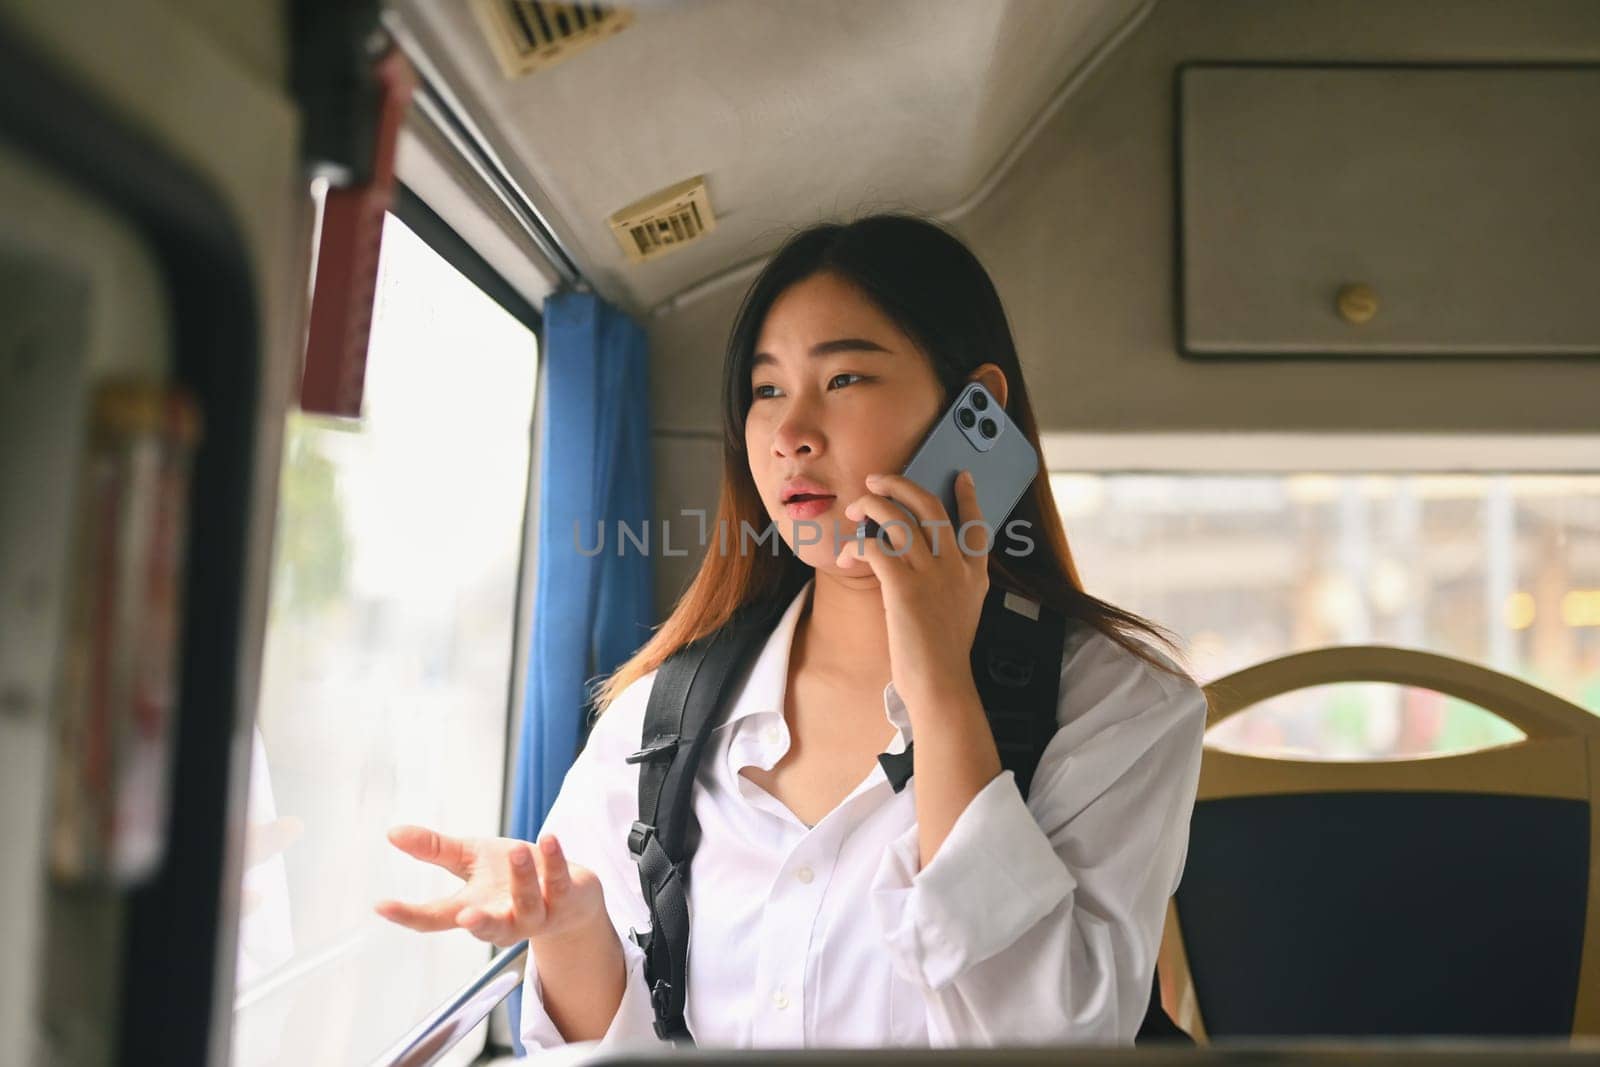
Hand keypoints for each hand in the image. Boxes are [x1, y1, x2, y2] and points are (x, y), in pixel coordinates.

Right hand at [375, 826, 606, 948]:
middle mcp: (503, 919)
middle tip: (465, 917)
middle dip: (479, 924)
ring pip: (527, 903)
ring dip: (521, 878)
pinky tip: (549, 840)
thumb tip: (393, 833)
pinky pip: (559, 882)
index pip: (435, 919)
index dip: (408, 915)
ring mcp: (537, 913)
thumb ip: (435, 850)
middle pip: (488, 929)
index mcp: (474, 909)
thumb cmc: (512, 876)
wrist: (569, 893)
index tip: (381, 906)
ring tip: (515, 850)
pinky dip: (554, 861)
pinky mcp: (565, 899)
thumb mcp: (471, 860)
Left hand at [836, 469, 989, 712]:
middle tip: (877, 480)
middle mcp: (956, 567)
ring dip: (872, 506)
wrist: (940, 684)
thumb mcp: (962, 612)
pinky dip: (857, 545)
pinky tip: (847, 555)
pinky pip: (876, 547)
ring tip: (856, 509)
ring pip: (898, 519)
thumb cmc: (942, 654)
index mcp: (974, 574)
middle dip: (901, 485)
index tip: (961, 476)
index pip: (976, 524)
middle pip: (930, 506)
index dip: (968, 497)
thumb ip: (953, 582)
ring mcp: (932, 574)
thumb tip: (928, 560)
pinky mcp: (904, 587)